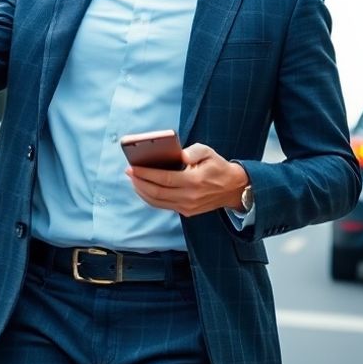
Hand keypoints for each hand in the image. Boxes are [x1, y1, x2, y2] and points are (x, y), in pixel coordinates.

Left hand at [126, 143, 249, 216]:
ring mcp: (187, 207)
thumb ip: (193, 151)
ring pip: (157, 202)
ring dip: (142, 191)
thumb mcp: (208, 152)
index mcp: (194, 181)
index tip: (132, 167)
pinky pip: (164, 206)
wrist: (233, 188)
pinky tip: (144, 189)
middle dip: (139, 182)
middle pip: (156, 193)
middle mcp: (189, 197)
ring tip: (133, 180)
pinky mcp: (187, 211)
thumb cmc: (218, 167)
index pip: (163, 179)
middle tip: (129, 172)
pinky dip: (151, 198)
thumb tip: (179, 155)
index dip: (145, 174)